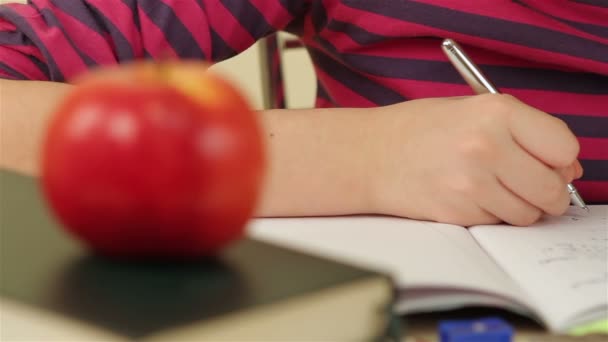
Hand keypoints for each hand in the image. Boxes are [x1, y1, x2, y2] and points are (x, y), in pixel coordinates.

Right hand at [366, 94, 581, 225]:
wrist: (367, 155)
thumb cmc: (417, 130)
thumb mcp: (472, 111)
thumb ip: (523, 133)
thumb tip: (567, 169)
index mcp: (495, 112)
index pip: (564, 147)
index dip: (560, 159)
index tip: (549, 162)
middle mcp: (487, 147)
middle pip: (551, 188)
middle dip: (546, 192)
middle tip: (527, 184)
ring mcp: (471, 185)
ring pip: (528, 214)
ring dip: (518, 207)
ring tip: (488, 187)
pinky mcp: (457, 213)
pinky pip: (497, 223)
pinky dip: (490, 215)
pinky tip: (465, 195)